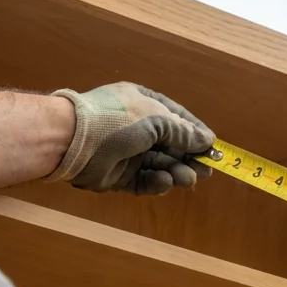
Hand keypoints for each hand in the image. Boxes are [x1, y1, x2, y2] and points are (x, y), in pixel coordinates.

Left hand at [46, 82, 214, 194]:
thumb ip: (184, 132)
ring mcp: (127, 152)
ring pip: (160, 165)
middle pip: (171, 145)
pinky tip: (164, 181)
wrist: (73, 140)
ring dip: (176, 171)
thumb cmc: (118, 120)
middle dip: (189, 157)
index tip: (213, 148)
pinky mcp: (119, 176)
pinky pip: (143, 180)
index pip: (177, 118)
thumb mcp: (157, 119)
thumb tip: (208, 141)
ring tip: (187, 179)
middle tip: (205, 171)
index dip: (196, 133)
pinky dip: (156, 182)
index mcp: (144, 104)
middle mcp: (136, 127)